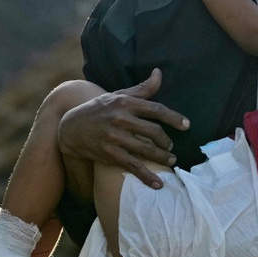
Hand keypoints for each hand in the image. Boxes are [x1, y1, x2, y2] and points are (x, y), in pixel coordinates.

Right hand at [58, 69, 189, 188]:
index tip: (187, 125)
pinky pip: (133, 166)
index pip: (156, 109)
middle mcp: (121, 119)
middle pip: (154, 131)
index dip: (174, 118)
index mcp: (125, 102)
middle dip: (167, 141)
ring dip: (163, 158)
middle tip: (171, 146)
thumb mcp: (118, 95)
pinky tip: (158, 184)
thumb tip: (159, 72)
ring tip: (170, 160)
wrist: (70, 127)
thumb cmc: (99, 109)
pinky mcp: (110, 154)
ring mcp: (115, 137)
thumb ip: (142, 88)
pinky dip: (147, 177)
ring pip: (146, 150)